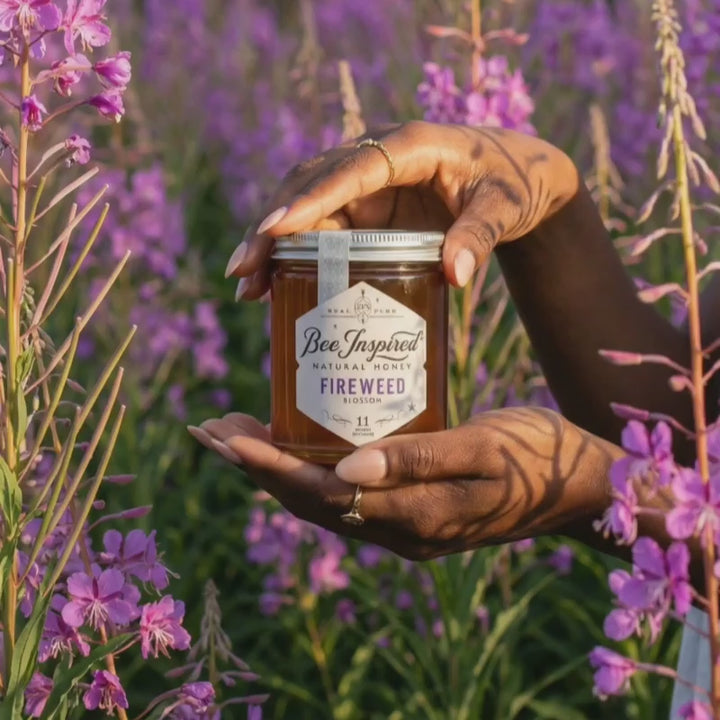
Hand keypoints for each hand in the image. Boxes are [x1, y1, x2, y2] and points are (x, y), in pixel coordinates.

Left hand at [188, 408, 617, 559]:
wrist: (577, 484)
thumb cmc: (536, 455)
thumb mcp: (484, 448)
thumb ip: (419, 460)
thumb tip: (345, 470)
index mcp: (415, 518)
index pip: (322, 495)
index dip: (270, 467)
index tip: (227, 437)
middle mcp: (400, 530)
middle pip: (309, 501)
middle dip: (256, 466)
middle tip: (210, 430)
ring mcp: (405, 524)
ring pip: (322, 499)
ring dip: (275, 468)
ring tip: (235, 434)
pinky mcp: (412, 509)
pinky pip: (346, 493)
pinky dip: (309, 469)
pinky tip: (295, 443)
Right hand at [225, 122, 579, 298]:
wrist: (518, 176)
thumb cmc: (512, 182)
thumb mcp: (504, 207)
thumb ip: (481, 235)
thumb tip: (454, 275)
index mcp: (410, 146)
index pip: (351, 170)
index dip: (312, 200)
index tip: (275, 230)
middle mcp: (378, 158)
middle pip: (311, 184)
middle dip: (273, 228)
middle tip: (244, 271)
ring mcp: (368, 183)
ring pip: (306, 205)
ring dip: (273, 244)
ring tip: (247, 287)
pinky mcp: (366, 207)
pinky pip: (322, 226)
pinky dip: (296, 253)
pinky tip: (275, 284)